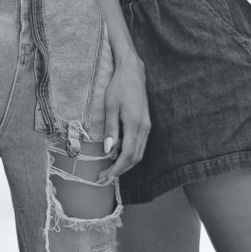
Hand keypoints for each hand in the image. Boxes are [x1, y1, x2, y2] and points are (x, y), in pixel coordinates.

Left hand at [96, 54, 148, 183]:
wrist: (132, 72)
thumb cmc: (119, 86)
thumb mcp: (110, 106)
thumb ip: (111, 129)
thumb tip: (109, 151)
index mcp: (135, 125)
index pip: (127, 155)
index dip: (116, 169)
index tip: (104, 176)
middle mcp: (144, 128)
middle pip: (135, 158)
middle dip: (119, 171)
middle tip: (103, 179)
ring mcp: (147, 126)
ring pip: (139, 153)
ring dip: (125, 165)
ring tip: (109, 172)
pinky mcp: (146, 124)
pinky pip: (140, 146)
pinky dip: (130, 156)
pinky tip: (118, 157)